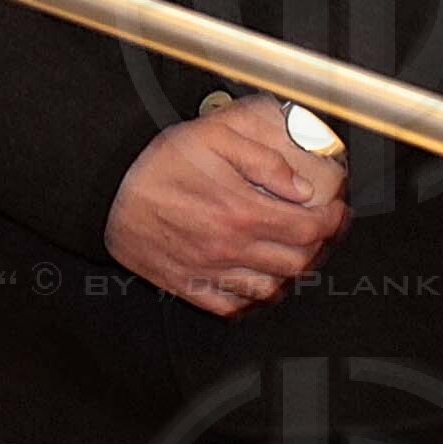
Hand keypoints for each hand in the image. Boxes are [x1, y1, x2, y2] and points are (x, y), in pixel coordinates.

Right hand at [107, 102, 350, 313]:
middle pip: (296, 262)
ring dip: (290, 272)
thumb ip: (263, 160)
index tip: (336, 212)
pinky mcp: (188, 285)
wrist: (106, 190)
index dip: (331, 221)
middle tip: (322, 231)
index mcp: (240, 211)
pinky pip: (232, 305)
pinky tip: (258, 278)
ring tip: (294, 252)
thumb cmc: (156, 161)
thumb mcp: (213, 138)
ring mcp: (208, 272)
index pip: (307, 228)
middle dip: (319, 246)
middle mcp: (228, 248)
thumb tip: (301, 187)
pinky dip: (253, 297)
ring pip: (270, 289)